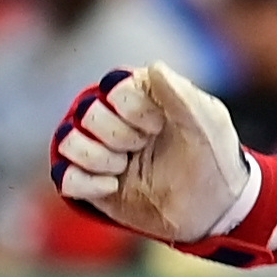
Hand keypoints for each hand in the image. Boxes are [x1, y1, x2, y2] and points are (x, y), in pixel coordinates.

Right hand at [48, 63, 255, 243]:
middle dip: (118, 135)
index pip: (113, 88)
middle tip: (143, 146)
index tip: (159, 126)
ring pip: (69, 140)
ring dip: (99, 157)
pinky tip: (111, 187)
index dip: (133, 109)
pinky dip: (84, 182)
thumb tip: (154, 67)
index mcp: (140, 94)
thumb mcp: (207, 122)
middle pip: (88, 113)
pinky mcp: (91, 182)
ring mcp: (100, 150)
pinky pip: (63, 175)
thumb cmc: (214, 158)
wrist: (213, 209)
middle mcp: (115, 117)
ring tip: (125, 169)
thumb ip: (181, 93)